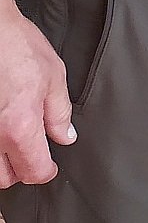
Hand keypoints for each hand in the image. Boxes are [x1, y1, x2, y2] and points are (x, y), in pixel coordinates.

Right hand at [0, 8, 74, 186]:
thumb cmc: (15, 45)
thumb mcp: (52, 76)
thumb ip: (58, 112)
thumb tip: (65, 136)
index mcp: (19, 127)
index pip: (34, 171)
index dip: (47, 170)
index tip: (50, 166)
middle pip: (5, 177)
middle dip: (19, 169)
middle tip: (28, 152)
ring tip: (10, 141)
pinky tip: (0, 127)